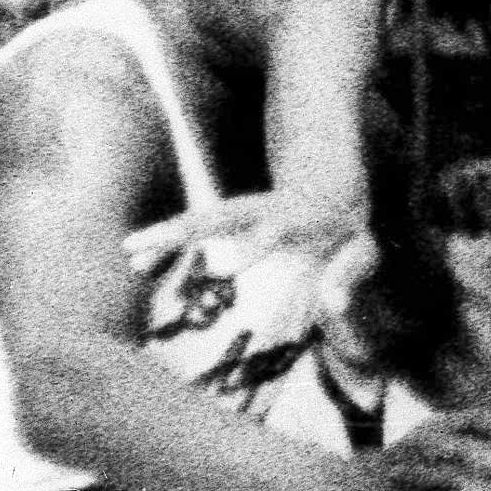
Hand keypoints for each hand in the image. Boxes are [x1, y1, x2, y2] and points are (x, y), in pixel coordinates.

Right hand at [123, 190, 360, 283]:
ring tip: (130, 250)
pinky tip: (137, 258)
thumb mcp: (360, 251)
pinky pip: (192, 228)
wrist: (329, 185)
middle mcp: (262, 211)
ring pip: (199, 219)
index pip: (272, 232)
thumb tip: (332, 305)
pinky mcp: (227, 218)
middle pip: (220, 216)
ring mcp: (241, 212)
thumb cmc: (346, 229)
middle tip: (150, 246)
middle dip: (184, 230)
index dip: (251, 248)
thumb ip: (347, 275)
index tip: (225, 270)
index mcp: (297, 219)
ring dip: (164, 233)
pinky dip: (165, 241)